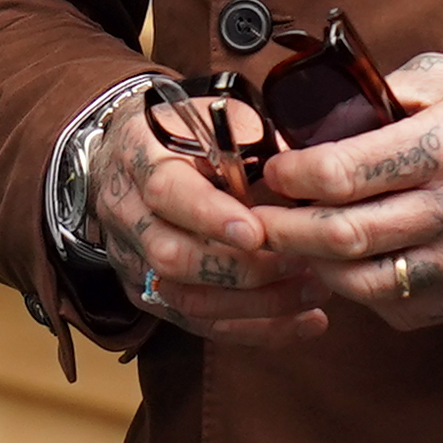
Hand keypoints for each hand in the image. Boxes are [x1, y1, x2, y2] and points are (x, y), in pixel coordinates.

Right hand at [79, 92, 327, 351]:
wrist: (129, 157)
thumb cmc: (186, 131)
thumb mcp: (214, 113)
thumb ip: (252, 137)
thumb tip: (307, 170)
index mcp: (139, 154)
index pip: (166, 192)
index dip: (210, 216)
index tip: (257, 232)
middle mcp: (126, 212)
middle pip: (173, 256)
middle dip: (243, 268)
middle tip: (303, 262)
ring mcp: (132, 258)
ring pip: (187, 299)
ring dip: (257, 304)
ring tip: (315, 291)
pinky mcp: (148, 292)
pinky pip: (199, 324)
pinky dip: (255, 329)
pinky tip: (305, 322)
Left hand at [253, 55, 442, 328]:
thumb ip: (384, 91)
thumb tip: (316, 114)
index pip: (341, 174)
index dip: (291, 179)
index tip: (272, 174)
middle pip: (342, 236)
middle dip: (284, 231)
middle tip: (257, 222)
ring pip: (365, 283)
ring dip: (318, 268)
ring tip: (299, 247)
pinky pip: (403, 308)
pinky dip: (365, 293)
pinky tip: (353, 267)